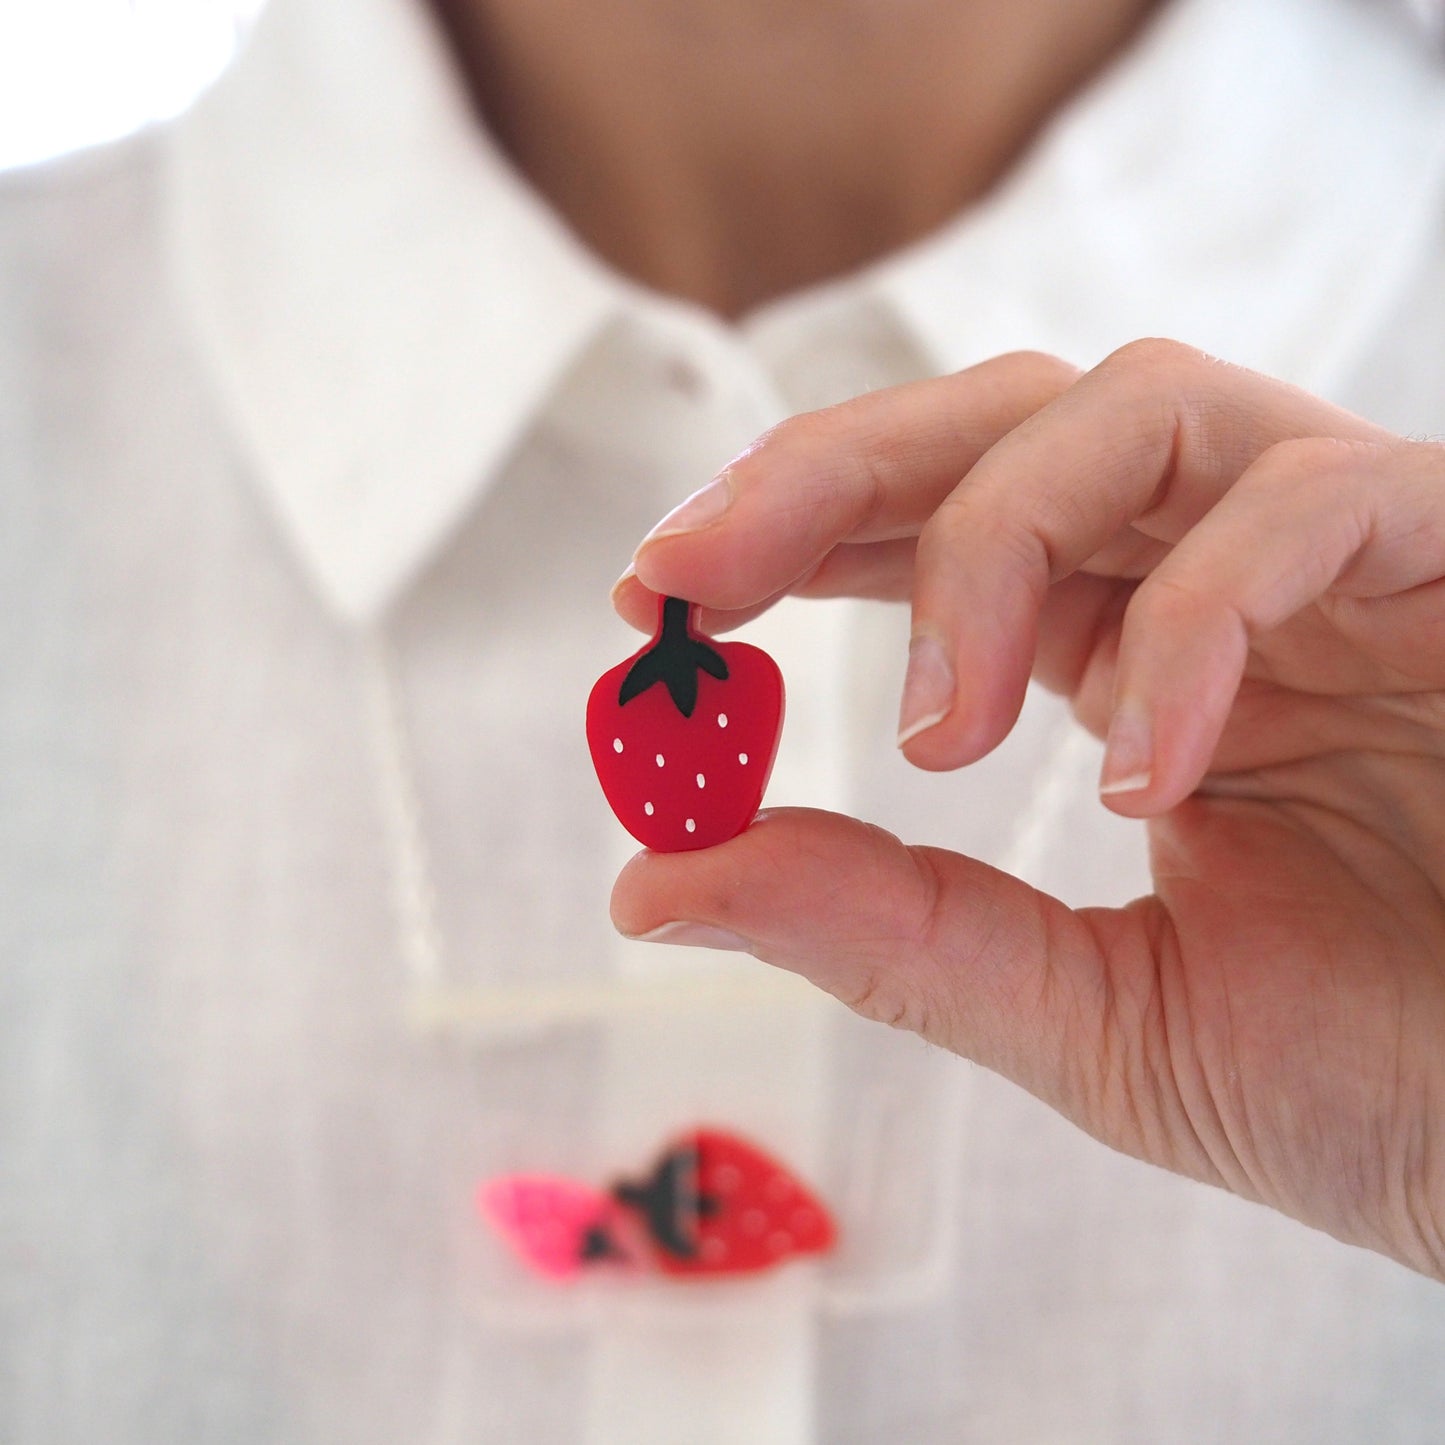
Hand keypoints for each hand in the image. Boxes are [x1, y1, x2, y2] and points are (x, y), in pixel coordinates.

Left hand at [609, 341, 1444, 1279]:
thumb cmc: (1383, 1078)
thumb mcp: (1090, 1016)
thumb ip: (889, 933)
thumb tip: (653, 884)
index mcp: (1129, 657)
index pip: (930, 527)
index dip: (784, 530)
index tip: (653, 594)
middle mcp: (1221, 574)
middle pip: (1001, 419)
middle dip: (825, 475)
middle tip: (687, 573)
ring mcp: (1346, 555)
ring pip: (1135, 407)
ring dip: (988, 540)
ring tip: (939, 733)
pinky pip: (1318, 500)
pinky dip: (1200, 618)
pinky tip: (1147, 775)